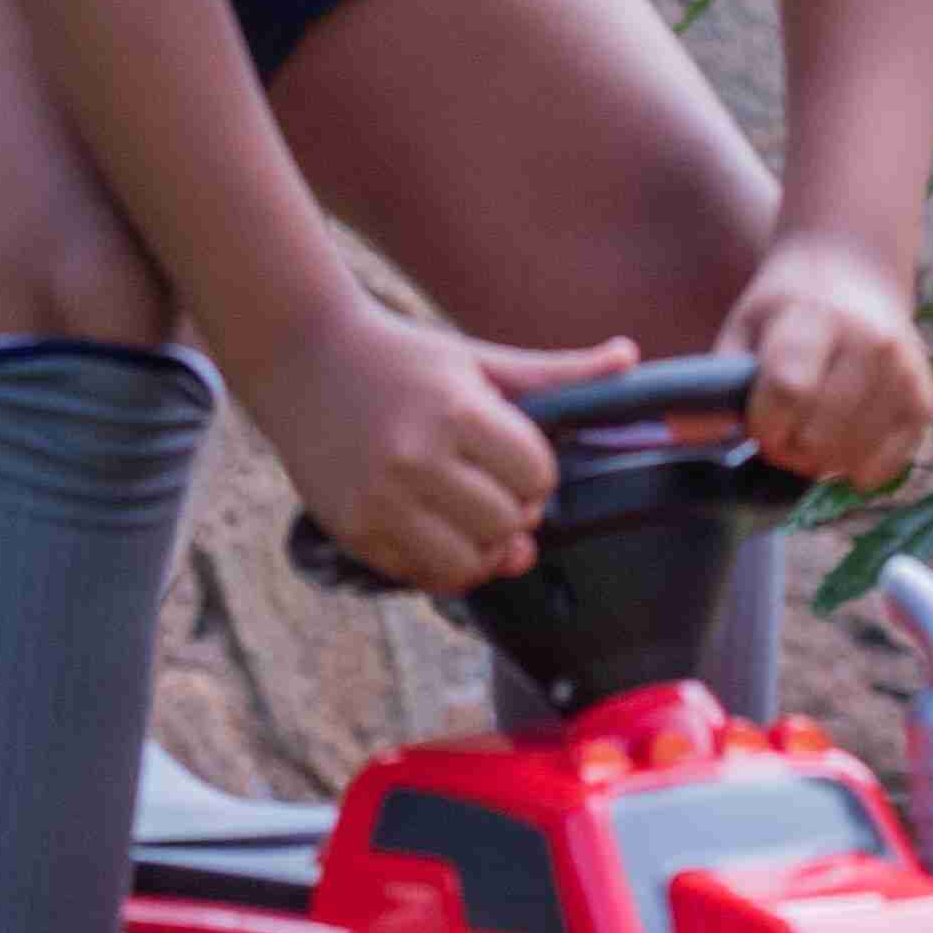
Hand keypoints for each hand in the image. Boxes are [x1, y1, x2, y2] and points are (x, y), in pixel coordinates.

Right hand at [268, 312, 629, 597]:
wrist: (303, 358)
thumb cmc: (401, 356)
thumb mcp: (479, 358)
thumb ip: (556, 373)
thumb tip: (629, 357)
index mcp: (456, 411)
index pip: (537, 476)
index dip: (536, 472)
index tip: (514, 455)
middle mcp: (416, 459)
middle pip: (507, 524)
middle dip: (512, 510)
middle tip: (491, 487)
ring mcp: (380, 500)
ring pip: (468, 564)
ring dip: (481, 546)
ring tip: (468, 515)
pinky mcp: (353, 530)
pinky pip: (422, 576)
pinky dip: (441, 563)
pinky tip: (434, 529)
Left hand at [722, 239, 932, 488]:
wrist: (853, 272)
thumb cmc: (786, 307)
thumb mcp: (743, 326)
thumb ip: (719, 381)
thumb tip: (690, 434)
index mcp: (818, 318)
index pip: (789, 389)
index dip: (764, 423)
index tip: (757, 423)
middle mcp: (871, 343)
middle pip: (822, 433)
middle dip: (789, 448)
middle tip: (781, 433)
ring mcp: (904, 371)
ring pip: (855, 454)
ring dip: (822, 461)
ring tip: (809, 435)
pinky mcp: (925, 398)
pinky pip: (892, 462)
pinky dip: (861, 468)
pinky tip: (844, 446)